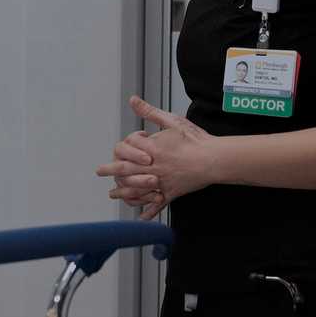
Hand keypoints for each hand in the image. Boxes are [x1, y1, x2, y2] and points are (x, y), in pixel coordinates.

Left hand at [95, 96, 219, 219]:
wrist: (214, 158)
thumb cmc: (195, 139)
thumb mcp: (172, 121)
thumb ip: (150, 112)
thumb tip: (133, 100)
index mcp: (152, 149)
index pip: (128, 148)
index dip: (125, 146)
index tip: (122, 147)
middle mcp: (153, 166)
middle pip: (125, 169)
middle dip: (111, 170)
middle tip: (100, 171)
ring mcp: (161, 181)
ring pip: (136, 188)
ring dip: (123, 192)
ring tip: (113, 194)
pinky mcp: (172, 192)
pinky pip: (158, 204)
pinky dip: (149, 211)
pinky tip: (142, 216)